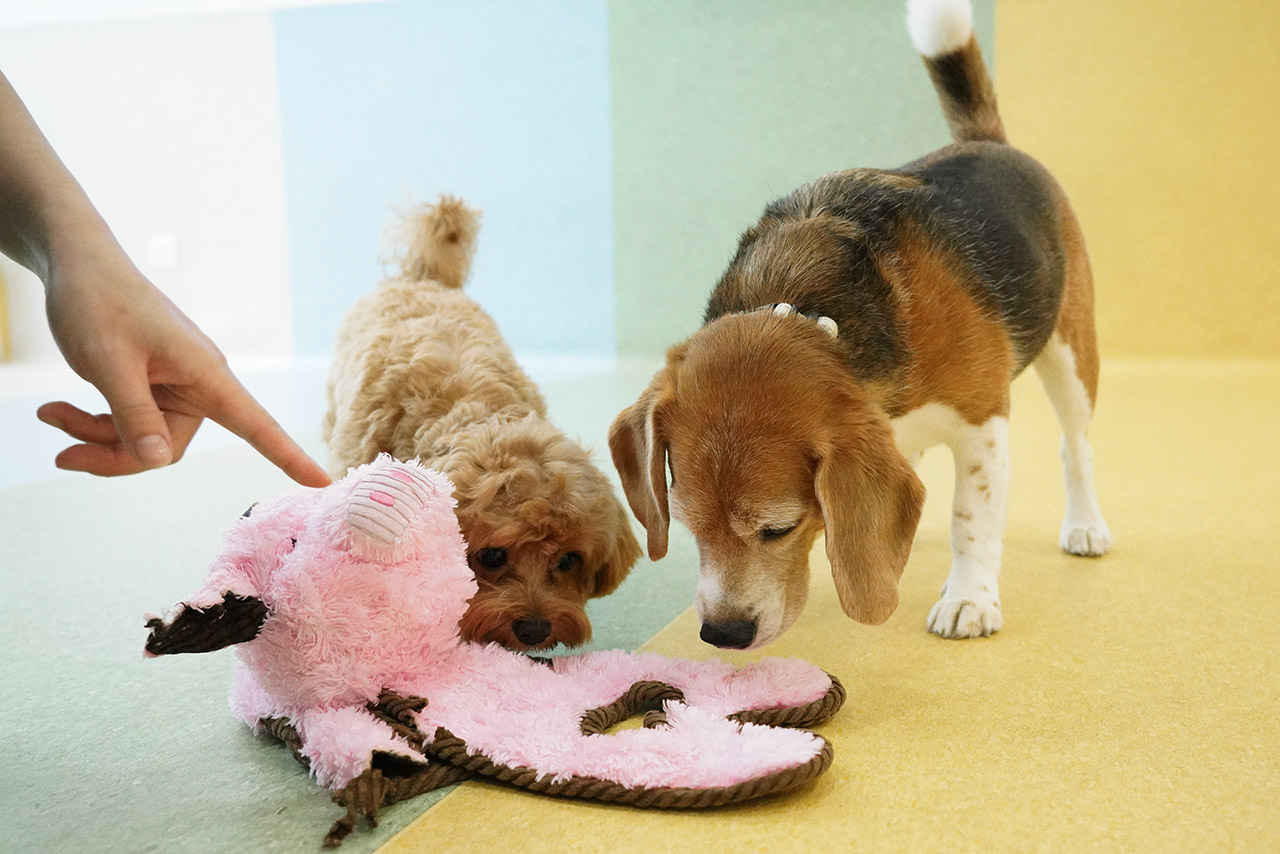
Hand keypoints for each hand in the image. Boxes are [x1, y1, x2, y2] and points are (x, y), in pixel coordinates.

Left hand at [37, 245, 330, 486]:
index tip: (322, 482)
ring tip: (50, 414)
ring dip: (95, 436)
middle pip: (168, 447)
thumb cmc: (98, 301)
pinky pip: (129, 422)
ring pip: (143, 439)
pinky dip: (92, 423)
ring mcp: (173, 385)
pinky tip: (56, 410)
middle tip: (63, 452)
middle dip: (114, 453)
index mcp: (205, 373)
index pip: (257, 425)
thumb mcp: (109, 362)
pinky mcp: (150, 385)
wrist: (77, 264)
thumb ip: (134, 416)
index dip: (289, 456)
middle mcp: (197, 383)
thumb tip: (158, 462)